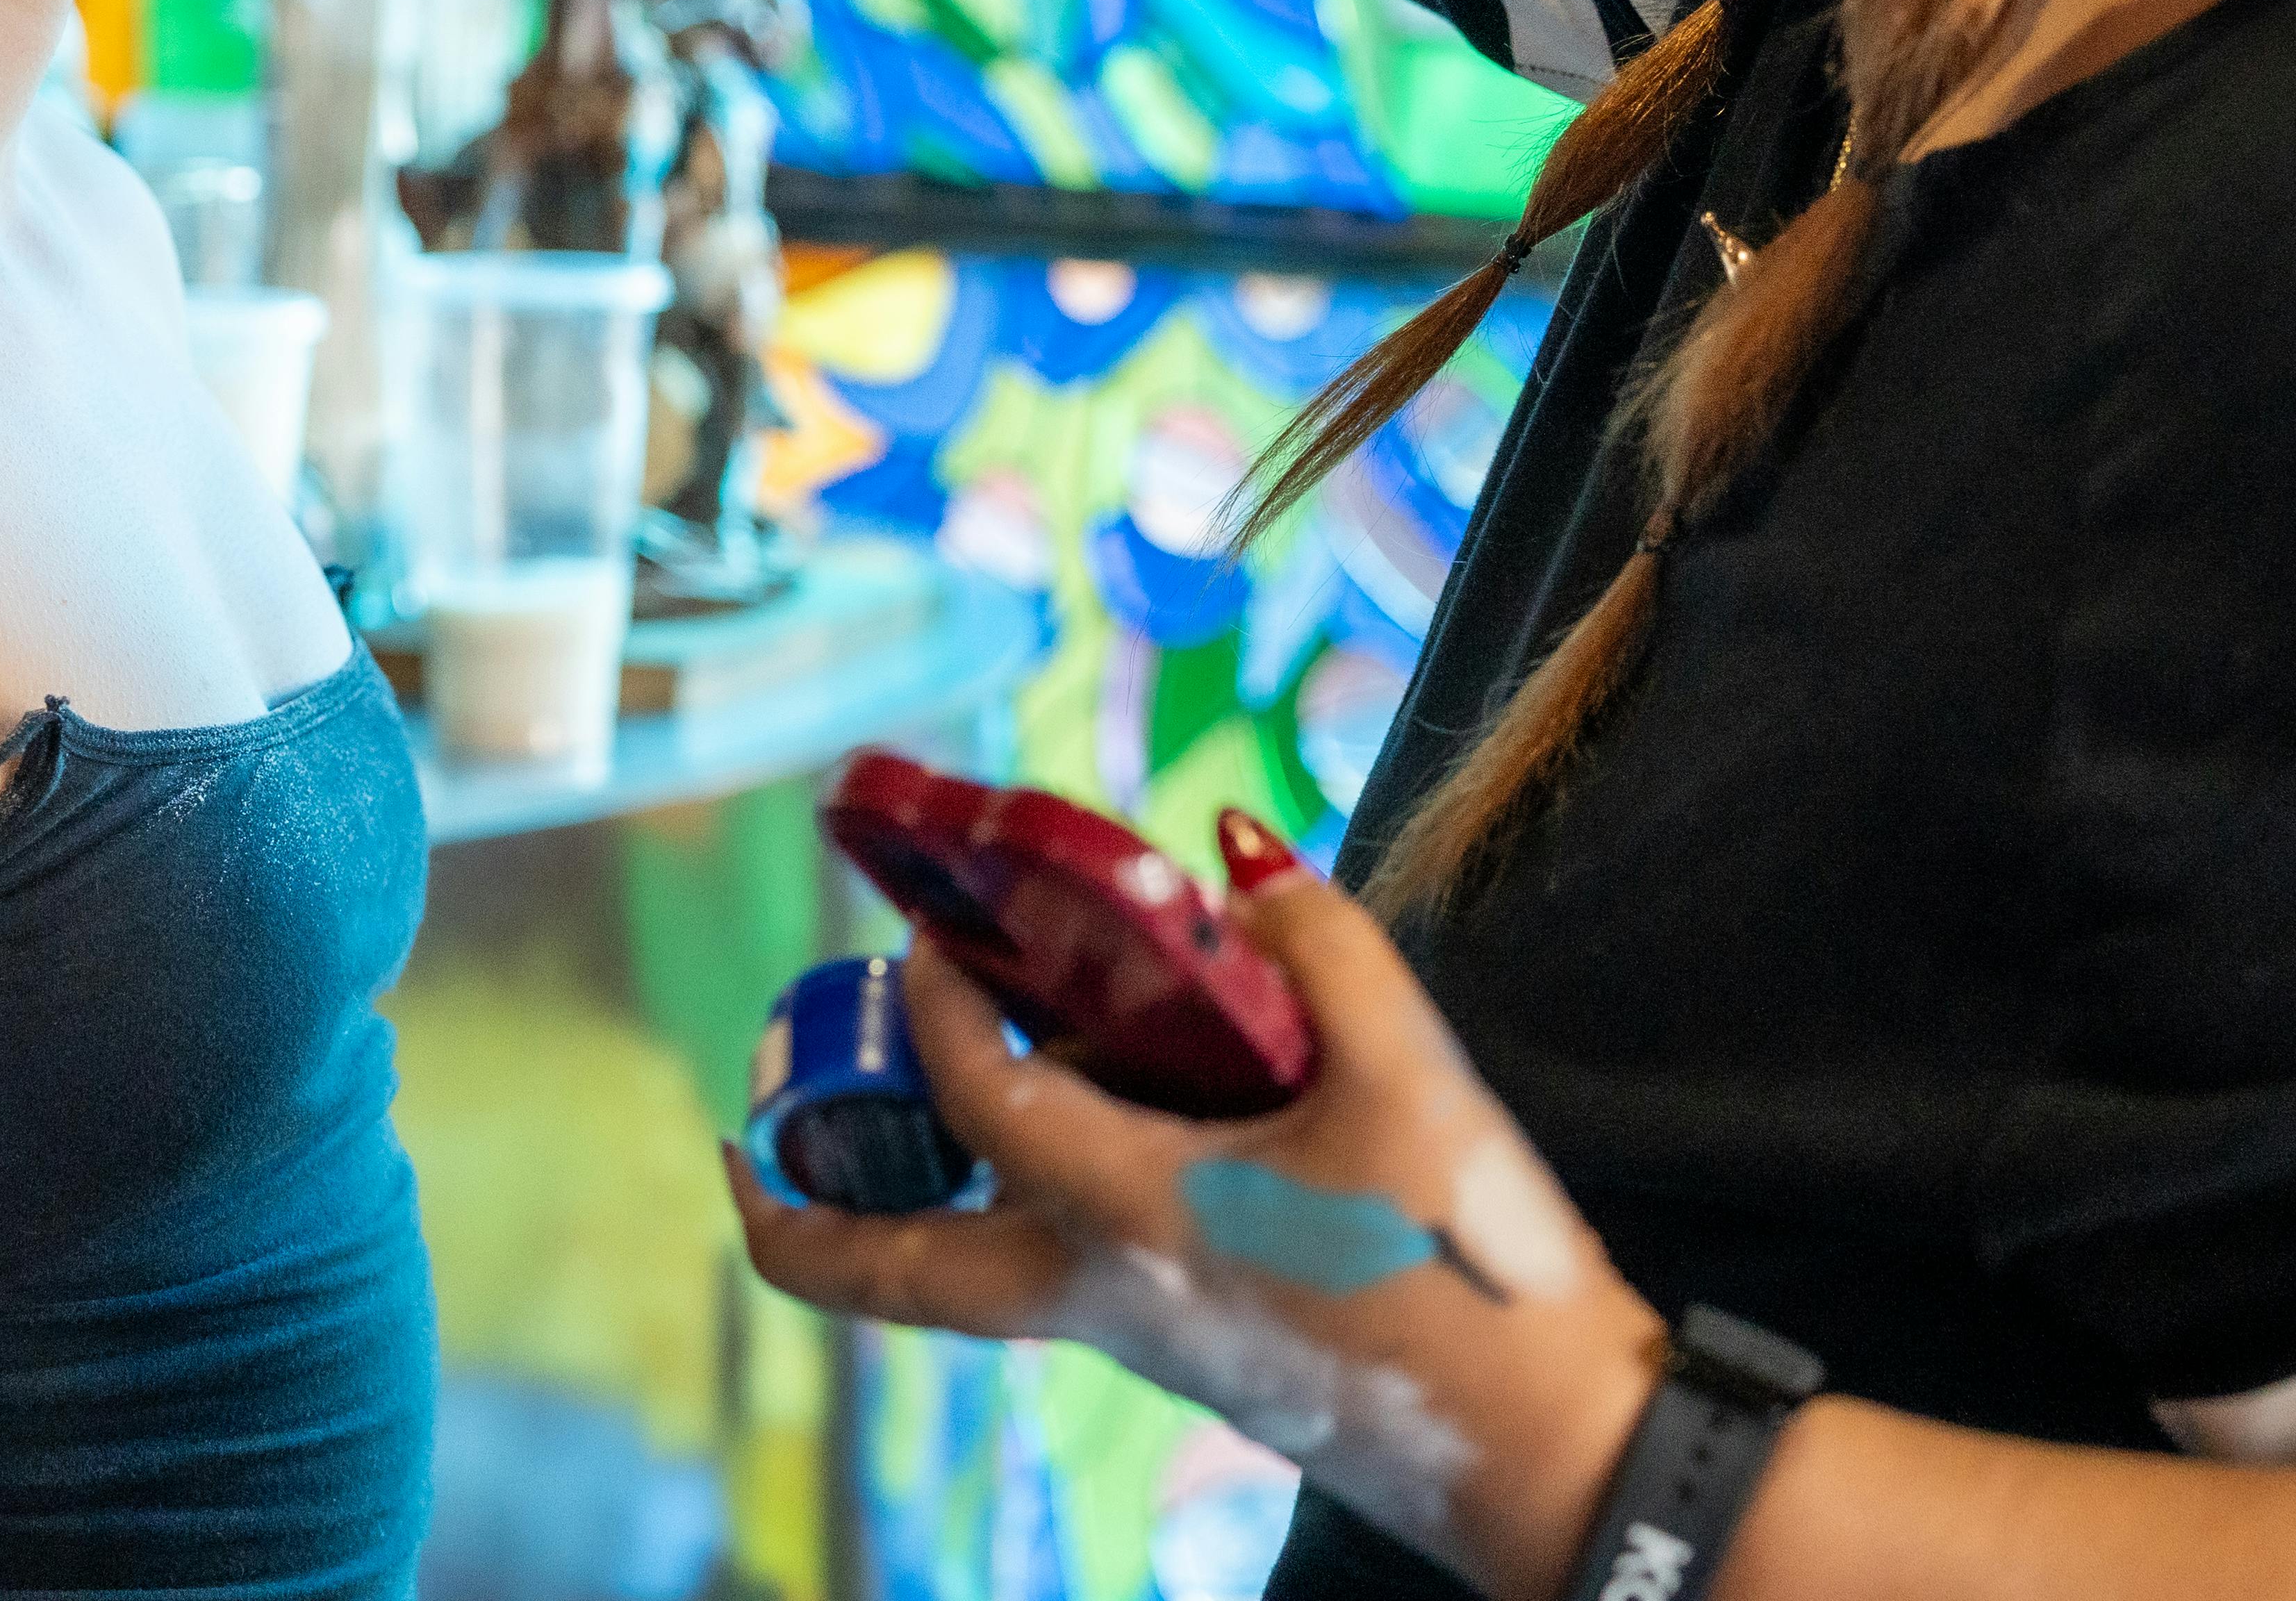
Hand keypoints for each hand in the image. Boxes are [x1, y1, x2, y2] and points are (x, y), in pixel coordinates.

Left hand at [727, 818, 1670, 1600]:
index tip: (934, 925)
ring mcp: (1129, 1336)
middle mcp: (1098, 1291)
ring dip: (894, 1205)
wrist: (1544, 1448)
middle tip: (751, 1131)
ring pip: (948, 1289)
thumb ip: (1315, 941)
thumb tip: (1232, 846)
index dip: (937, 998)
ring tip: (905, 1093)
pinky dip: (1011, 1203)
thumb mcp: (1410, 1073)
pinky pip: (1039, 1278)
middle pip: (878, 1279)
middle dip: (785, 1213)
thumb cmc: (1469, 1266)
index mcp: (1132, 1218)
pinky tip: (1089, 1112)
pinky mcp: (1178, 1351)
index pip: (973, 1096)